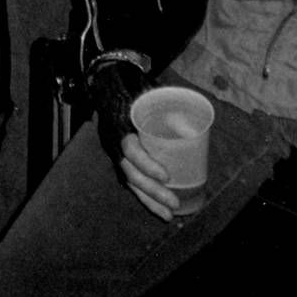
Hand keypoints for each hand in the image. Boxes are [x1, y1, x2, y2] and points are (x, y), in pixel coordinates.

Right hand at [85, 60, 175, 215]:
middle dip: (152, 192)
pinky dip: (144, 196)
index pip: (129, 149)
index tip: (166, 176)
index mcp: (117, 123)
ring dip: (148, 200)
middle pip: (130, 173)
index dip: (146, 164)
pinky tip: (159, 208)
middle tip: (174, 202)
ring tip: (168, 215)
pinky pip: (130, 180)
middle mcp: (113, 141)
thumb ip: (163, 101)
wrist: (105, 80)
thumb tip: (191, 118)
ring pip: (129, 181)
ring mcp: (114, 151)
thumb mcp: (144, 87)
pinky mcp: (120, 157)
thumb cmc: (127, 83)